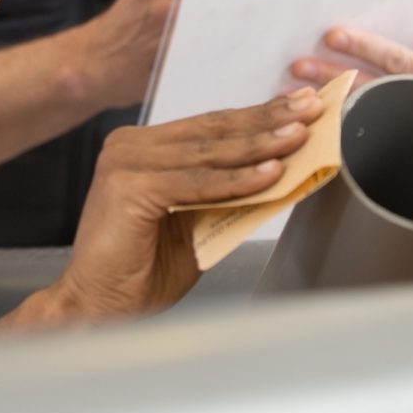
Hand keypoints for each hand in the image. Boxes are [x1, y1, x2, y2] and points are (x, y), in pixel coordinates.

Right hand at [48, 88, 324, 320]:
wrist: (100, 307)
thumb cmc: (144, 270)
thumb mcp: (199, 222)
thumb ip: (229, 194)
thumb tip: (283, 170)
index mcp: (144, 148)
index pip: (211, 126)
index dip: (258, 115)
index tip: (300, 105)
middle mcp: (131, 145)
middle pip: (213, 130)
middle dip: (268, 119)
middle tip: (312, 107)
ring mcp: (126, 163)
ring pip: (209, 153)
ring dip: (260, 144)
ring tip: (299, 136)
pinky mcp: (128, 187)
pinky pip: (197, 182)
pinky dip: (237, 180)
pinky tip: (271, 173)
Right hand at [77, 0, 258, 107]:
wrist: (97, 60)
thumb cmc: (138, 20)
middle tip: (288, 9)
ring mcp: (169, 10)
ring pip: (235, 12)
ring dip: (258, 23)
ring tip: (274, 33)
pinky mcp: (173, 45)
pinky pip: (221, 42)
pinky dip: (240, 48)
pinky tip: (250, 54)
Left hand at [289, 0, 412, 120]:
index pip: (399, 62)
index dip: (367, 47)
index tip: (334, 35)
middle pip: (369, 90)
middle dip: (332, 74)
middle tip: (298, 62)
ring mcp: (400, 128)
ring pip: (355, 112)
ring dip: (322, 97)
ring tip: (290, 85)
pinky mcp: (382, 142)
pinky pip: (348, 130)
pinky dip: (323, 117)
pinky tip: (298, 109)